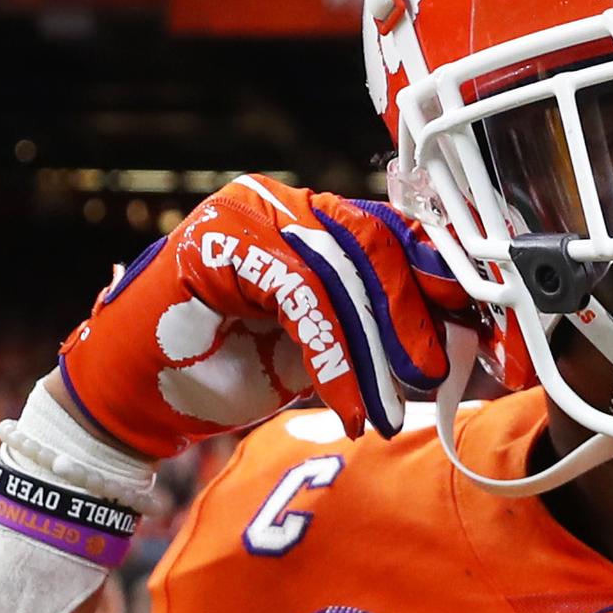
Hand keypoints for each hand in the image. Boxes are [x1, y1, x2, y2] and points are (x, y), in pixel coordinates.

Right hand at [53, 177, 515, 460]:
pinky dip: (333, 359)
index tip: (476, 319)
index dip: (435, 274)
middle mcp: (279, 203)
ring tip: (387, 409)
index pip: (389, 231)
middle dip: (411, 315)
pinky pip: (302, 299)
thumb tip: (452, 337)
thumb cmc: (221, 370)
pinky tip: (349, 405)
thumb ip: (372, 329)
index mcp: (306, 217)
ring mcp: (246, 216)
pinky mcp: (222, 245)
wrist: (135, 398)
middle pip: (372, 245)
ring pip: (341, 273)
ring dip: (374, 350)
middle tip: (434, 373)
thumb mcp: (318, 349)